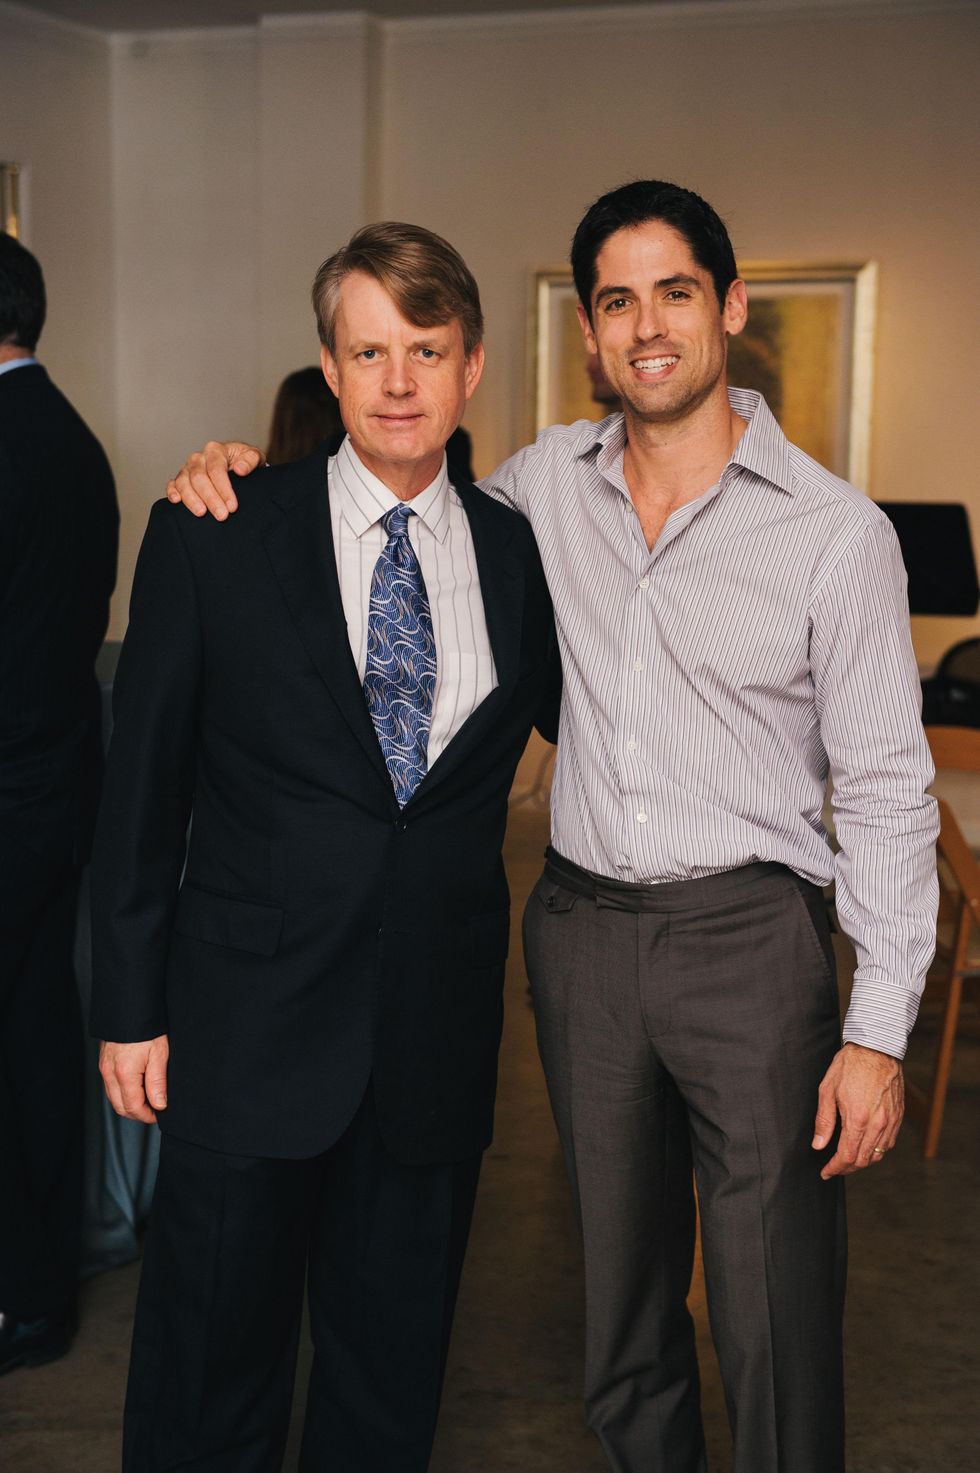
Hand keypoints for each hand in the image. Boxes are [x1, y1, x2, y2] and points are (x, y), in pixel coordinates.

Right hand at [99, 1035, 169, 1123]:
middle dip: (137, 1114)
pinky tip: (134, 1088)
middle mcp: (110, 1073)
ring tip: (146, 1101)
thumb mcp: (159, 1054)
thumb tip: (159, 1104)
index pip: (133, 1107)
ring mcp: (104, 1067)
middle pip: (120, 1107)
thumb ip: (157, 1082)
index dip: (147, 1115)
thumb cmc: (146, 1027)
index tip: (158, 1115)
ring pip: (113, 1097)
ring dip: (128, 1104)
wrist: (129, 1007)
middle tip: (153, 1112)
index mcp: (124, 1073)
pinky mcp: (104, 1061)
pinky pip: (110, 1086)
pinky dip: (122, 1093)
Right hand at [165, 441, 262, 519]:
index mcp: (215, 450)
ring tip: (202, 513)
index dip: (224, 489)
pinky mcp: (182, 478)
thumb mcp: (255, 457)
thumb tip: (240, 469)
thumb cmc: (244, 462)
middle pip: (199, 477)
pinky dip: (172, 492)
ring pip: (183, 482)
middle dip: (210, 498)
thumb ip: (251, 460)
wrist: (237, 465)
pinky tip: (177, 501)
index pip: (216, 470)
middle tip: (221, 515)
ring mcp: (188, 468)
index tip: (232, 506)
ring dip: (191, 499)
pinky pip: (173, 484)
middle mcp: (199, 458)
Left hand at [812, 1042, 903, 1178]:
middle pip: (864, 1160)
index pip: (847, 1157)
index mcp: (858, 1119)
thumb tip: (818, 1145)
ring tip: (848, 1160)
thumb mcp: (827, 1090)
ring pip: (878, 1154)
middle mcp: (878, 1124)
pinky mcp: (898, 1116)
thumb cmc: (849, 1065)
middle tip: (834, 1168)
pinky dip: (877, 1151)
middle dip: (847, 1168)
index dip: (835, 1168)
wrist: (876, 1047)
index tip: (826, 1172)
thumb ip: (824, 1121)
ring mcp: (891, 1121)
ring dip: (862, 1162)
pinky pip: (889, 1142)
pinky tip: (866, 1146)